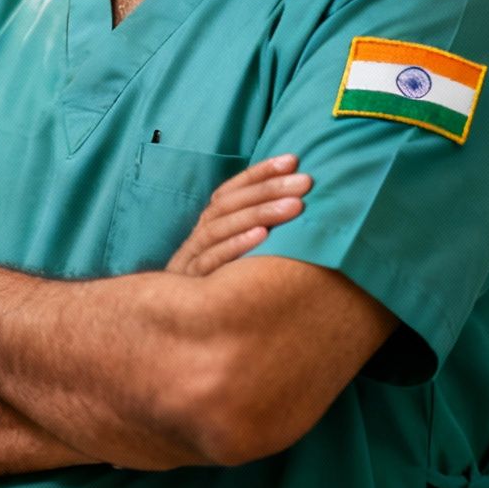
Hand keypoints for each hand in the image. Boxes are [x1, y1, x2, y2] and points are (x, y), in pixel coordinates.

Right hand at [165, 154, 310, 276]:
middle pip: (228, 204)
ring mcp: (190, 259)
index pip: (231, 191)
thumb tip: (296, 206)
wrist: (183, 327)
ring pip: (220, 227)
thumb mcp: (236, 259)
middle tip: (305, 182)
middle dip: (268, 189)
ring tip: (295, 206)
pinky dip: (236, 245)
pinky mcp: (189, 283)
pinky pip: (211, 261)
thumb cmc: (221, 289)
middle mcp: (198, 237)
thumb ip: (256, 233)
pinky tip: (263, 236)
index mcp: (208, 227)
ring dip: (259, 213)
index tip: (292, 160)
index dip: (259, 173)